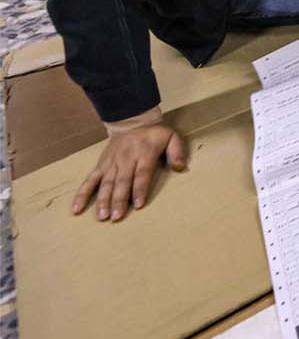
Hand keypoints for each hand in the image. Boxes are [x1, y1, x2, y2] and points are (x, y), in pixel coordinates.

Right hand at [72, 124, 186, 221]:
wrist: (132, 121)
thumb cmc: (154, 134)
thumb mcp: (171, 137)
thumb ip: (177, 151)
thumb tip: (180, 167)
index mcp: (143, 154)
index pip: (141, 174)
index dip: (140, 189)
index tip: (138, 204)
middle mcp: (125, 159)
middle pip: (122, 181)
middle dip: (118, 200)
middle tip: (116, 217)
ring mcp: (111, 163)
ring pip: (105, 183)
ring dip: (103, 200)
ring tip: (102, 216)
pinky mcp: (101, 165)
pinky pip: (90, 180)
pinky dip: (82, 194)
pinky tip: (77, 208)